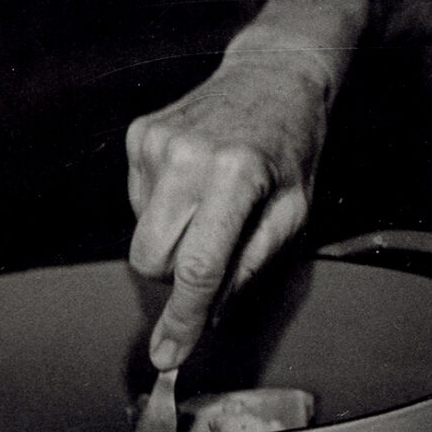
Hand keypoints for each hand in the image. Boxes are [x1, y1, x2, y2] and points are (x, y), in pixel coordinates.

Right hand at [126, 40, 331, 369]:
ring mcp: (156, 143)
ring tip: (212, 201)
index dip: (183, 318)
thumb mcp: (294, 211)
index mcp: (237, 175)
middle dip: (176, 275)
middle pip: (151, 259)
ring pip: (142, 234)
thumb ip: (252, 265)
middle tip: (214, 252)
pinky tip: (195, 179)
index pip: (199, 266)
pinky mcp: (138, 135)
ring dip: (173, 236)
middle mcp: (189, 157)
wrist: (272, 76)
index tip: (168, 355)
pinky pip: (137, 201)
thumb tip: (210, 314)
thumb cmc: (290, 148)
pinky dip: (164, 204)